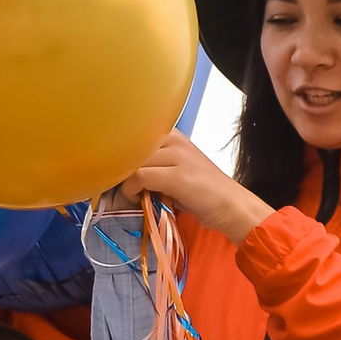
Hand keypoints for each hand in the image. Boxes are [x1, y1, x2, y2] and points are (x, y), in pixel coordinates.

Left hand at [106, 130, 268, 245]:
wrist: (231, 205)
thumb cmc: (200, 192)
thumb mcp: (173, 170)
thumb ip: (150, 166)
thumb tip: (117, 173)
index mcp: (171, 134)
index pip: (130, 137)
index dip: (116, 157)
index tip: (109, 175)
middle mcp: (173, 138)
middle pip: (127, 147)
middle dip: (115, 170)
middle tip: (112, 189)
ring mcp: (176, 155)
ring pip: (130, 162)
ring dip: (121, 182)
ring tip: (126, 196)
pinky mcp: (177, 175)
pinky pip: (138, 177)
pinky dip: (129, 191)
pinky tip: (135, 199)